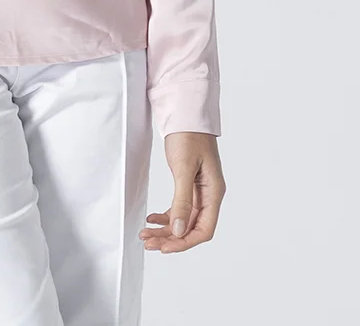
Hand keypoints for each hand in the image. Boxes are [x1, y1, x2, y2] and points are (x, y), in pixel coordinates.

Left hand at [139, 130, 224, 252]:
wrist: (185, 113)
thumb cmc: (188, 135)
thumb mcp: (184, 168)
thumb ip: (182, 201)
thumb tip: (178, 231)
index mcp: (214, 193)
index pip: (204, 229)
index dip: (184, 242)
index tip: (164, 248)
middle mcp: (209, 195)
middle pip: (191, 227)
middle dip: (170, 238)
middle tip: (147, 242)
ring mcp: (199, 190)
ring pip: (182, 219)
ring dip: (165, 229)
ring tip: (145, 234)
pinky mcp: (188, 184)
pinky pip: (178, 208)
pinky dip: (165, 216)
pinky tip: (151, 218)